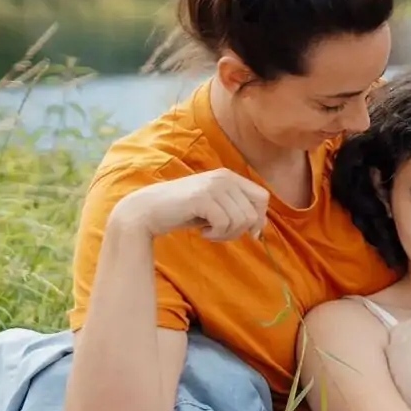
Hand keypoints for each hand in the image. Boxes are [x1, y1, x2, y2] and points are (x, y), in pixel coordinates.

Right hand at [117, 169, 269, 244]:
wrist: (148, 210)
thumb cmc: (183, 211)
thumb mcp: (215, 207)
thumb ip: (236, 211)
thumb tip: (259, 229)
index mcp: (229, 176)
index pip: (263, 197)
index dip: (259, 218)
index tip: (247, 232)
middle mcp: (224, 177)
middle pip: (254, 213)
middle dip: (240, 231)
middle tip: (220, 233)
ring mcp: (213, 186)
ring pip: (241, 220)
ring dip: (226, 234)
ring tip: (209, 231)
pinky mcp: (202, 198)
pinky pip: (225, 224)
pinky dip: (216, 234)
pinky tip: (202, 231)